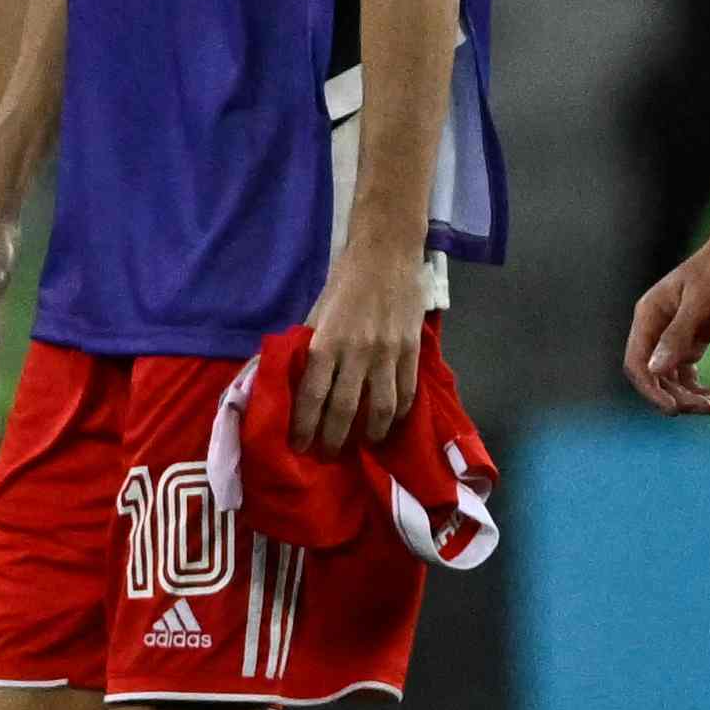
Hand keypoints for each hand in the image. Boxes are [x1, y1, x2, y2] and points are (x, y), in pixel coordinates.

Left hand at [292, 248, 417, 453]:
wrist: (387, 254)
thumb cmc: (346, 279)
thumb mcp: (319, 310)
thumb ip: (312, 344)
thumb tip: (298, 375)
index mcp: (327, 340)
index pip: (312, 394)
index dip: (304, 424)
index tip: (299, 444)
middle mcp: (356, 352)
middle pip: (344, 408)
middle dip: (333, 438)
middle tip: (325, 456)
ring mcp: (388, 354)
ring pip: (380, 408)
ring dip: (370, 434)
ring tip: (362, 447)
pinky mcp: (411, 352)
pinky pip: (406, 393)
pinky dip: (399, 414)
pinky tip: (391, 425)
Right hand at [622, 220, 709, 414]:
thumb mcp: (702, 304)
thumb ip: (677, 337)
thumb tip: (654, 369)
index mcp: (649, 316)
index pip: (636, 363)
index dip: (650, 390)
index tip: (674, 410)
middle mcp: (655, 327)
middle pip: (653, 374)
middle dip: (675, 396)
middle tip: (706, 407)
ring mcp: (674, 333)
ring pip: (670, 376)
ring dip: (688, 395)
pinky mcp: (693, 337)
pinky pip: (686, 371)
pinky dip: (697, 387)